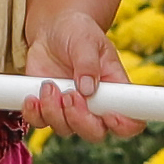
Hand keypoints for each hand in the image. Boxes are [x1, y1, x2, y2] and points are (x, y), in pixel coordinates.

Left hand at [21, 8, 141, 143]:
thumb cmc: (77, 32)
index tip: (108, 114)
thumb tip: (87, 88)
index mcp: (115, 91)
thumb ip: (88, 63)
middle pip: (95, 133)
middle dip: (80, 119)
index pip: (131, 121)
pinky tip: (32, 97)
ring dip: (53, 112)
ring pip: (65, 129)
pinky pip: (40, 122)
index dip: (123, 125)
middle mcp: (95, 106)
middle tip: (69, 95)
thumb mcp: (86, 40)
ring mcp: (70, 110)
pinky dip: (33, 113)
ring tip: (48, 84)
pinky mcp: (47, 108)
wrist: (52, 30)